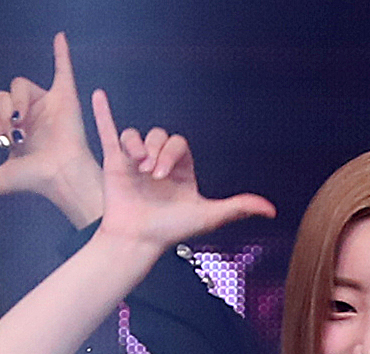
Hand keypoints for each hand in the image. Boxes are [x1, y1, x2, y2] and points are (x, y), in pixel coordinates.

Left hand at [0, 33, 105, 228]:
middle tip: (12, 132)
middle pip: (1, 95)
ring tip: (22, 120)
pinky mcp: (65, 97)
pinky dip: (61, 52)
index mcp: (14, 130)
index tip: (0, 140)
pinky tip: (59, 37)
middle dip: (1, 112)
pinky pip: (63, 68)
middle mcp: (28, 114)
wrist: (59, 175)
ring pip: (19, 84)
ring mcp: (46, 104)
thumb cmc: (34, 180)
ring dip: (16, 101)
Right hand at [91, 90, 274, 251]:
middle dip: (155, 150)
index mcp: (181, 170)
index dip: (171, 153)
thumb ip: (238, 208)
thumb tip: (271, 210)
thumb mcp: (208, 217)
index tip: (162, 175)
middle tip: (150, 174)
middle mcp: (158, 163)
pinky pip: (108, 132)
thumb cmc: (171, 231)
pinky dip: (103, 114)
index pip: (178, 144)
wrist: (136, 240)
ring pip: (136, 135)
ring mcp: (134, 162)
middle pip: (158, 136)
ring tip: (134, 164)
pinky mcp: (113, 163)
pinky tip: (99, 95)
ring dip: (135, 144)